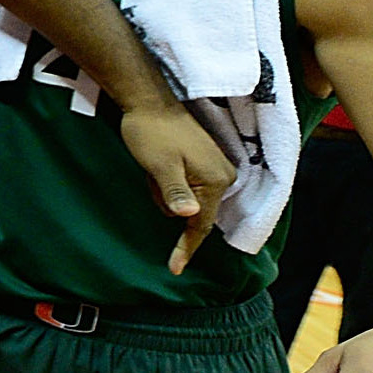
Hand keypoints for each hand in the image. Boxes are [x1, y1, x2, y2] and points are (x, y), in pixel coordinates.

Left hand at [117, 102, 234, 272]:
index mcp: (215, 180)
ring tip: (154, 168)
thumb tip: (189, 216)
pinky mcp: (205, 163)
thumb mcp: (159, 166)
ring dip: (165, 190)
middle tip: (153, 176)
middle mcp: (224, 176)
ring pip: (185, 200)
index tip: (174, 269)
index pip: (201, 225)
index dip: (186, 247)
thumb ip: (175, 192)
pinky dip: (166, 182)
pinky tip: (157, 165)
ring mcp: (216, 169)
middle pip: (192, 212)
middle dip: (168, 202)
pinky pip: (184, 186)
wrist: (148, 103)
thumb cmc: (151, 134)